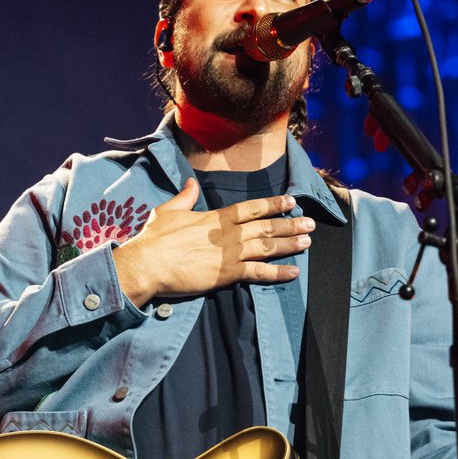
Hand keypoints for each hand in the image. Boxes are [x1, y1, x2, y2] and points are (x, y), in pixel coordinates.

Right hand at [112, 178, 313, 306]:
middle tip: (309, 223)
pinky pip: (258, 273)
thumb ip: (184, 198)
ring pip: (267, 246)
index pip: (251, 208)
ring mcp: (230, 254)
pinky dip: (278, 273)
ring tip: (307, 241)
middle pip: (265, 226)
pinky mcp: (227, 274)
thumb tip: (191, 184)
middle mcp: (228, 234)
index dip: (272, 205)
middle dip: (289, 224)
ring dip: (289, 243)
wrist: (148, 264)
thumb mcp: (168, 211)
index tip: (290, 202)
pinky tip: (293, 272)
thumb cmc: (155, 239)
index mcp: (215, 218)